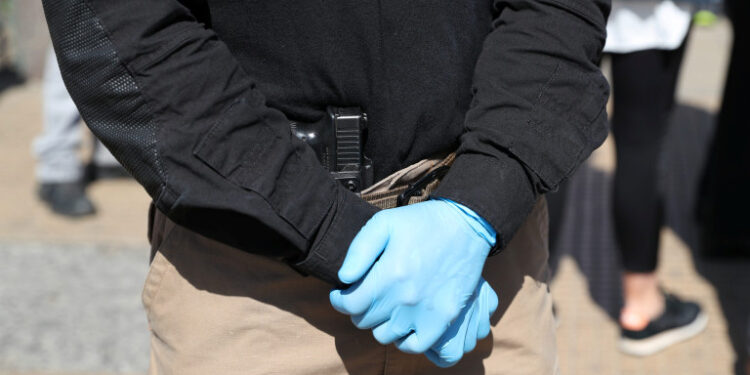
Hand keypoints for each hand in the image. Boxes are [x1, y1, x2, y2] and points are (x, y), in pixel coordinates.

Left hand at [329, 199, 495, 353]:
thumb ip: (359, 250)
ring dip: (380, 322)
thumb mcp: (384, 223)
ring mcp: (427, 312)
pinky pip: (415, 345)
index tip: (343, 292)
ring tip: (386, 305)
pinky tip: (403, 323)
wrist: (465, 225)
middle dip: (360, 308)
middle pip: (364, 321)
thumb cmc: (421, 222)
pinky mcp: (445, 318)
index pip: (349, 305)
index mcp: (390, 274)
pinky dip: (404, 339)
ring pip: (385, 335)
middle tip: (368, 294)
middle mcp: (406, 298)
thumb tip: (344, 278)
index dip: (340, 299)